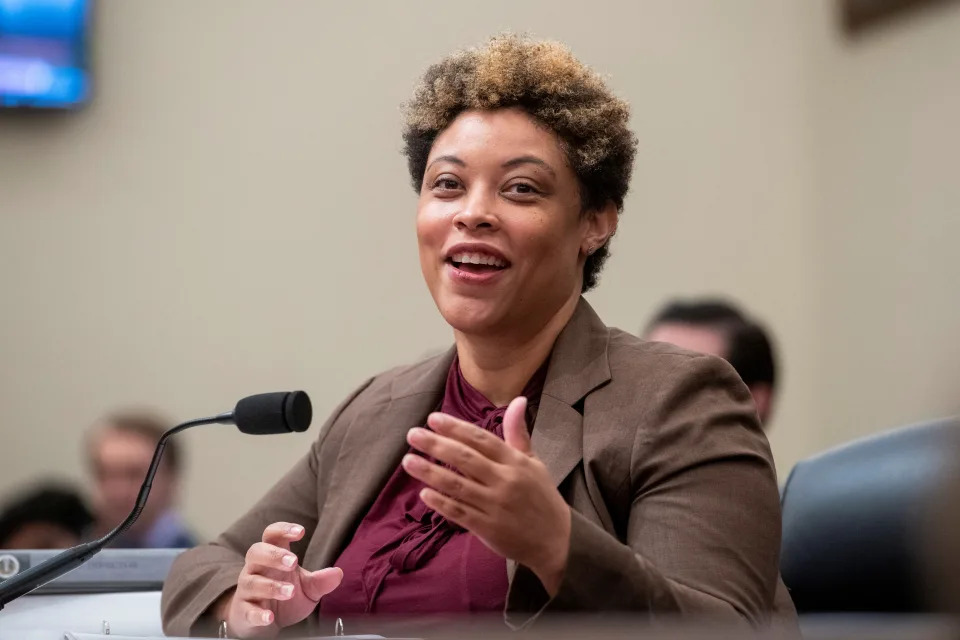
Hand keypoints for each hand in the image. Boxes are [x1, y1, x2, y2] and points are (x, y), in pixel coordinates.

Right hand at [218, 522, 342, 637]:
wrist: (265, 622)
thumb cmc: (285, 596)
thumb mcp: (307, 588)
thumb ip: (320, 580)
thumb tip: (338, 573)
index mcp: (272, 556)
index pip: (272, 534)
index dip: (283, 529)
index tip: (300, 531)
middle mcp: (256, 568)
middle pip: (256, 552)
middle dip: (274, 555)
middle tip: (293, 561)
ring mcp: (248, 590)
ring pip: (252, 582)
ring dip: (271, 586)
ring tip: (290, 591)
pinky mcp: (244, 611)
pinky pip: (247, 610)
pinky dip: (258, 614)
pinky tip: (269, 617)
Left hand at [402, 397, 570, 594]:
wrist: (556, 540)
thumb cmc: (541, 497)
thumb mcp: (534, 462)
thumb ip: (518, 433)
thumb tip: (518, 400)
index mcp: (515, 462)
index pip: (481, 439)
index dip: (456, 428)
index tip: (433, 419)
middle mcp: (505, 481)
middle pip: (465, 459)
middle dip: (436, 445)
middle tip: (412, 435)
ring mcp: (495, 505)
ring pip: (457, 485)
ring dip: (430, 472)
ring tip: (408, 461)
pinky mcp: (487, 528)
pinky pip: (459, 513)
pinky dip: (441, 503)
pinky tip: (424, 493)